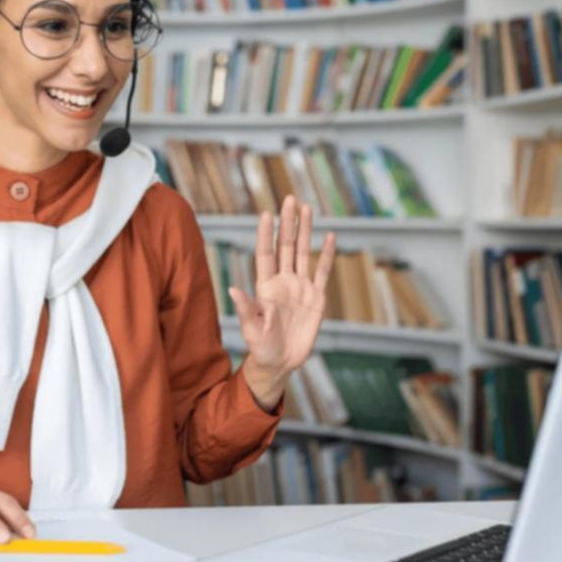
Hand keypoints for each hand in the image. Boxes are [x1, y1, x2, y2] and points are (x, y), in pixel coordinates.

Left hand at [229, 195, 336, 410]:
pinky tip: (329, 237)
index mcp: (265, 286)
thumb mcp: (251, 329)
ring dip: (305, 231)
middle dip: (287, 223)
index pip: (266, 253)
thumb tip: (232, 288)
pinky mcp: (316, 298)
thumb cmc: (261, 347)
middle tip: (289, 198)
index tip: (266, 213)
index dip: (265, 234)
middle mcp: (283, 281)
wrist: (280, 363)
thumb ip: (245, 308)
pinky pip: (322, 271)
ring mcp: (300, 287)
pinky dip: (327, 255)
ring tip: (306, 208)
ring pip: (303, 252)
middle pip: (286, 246)